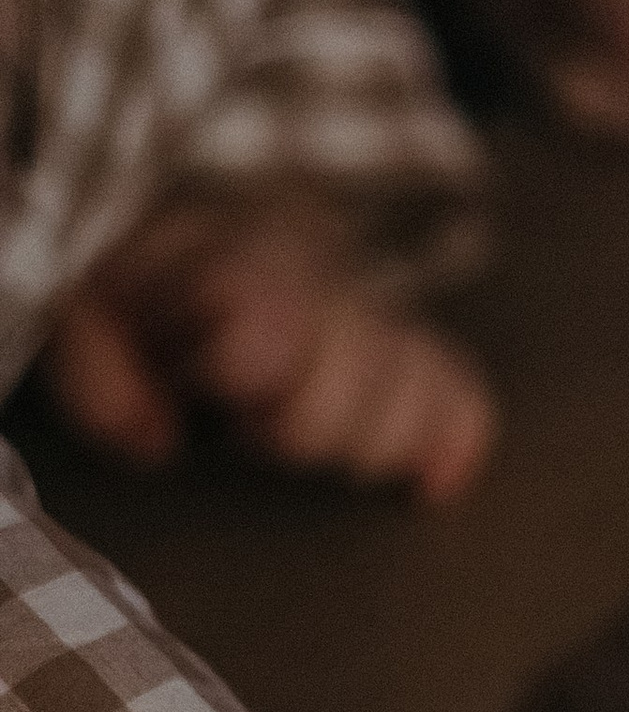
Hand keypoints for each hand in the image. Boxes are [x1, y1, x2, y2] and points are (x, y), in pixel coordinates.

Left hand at [45, 190, 496, 506]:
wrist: (191, 225)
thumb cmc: (134, 278)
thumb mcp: (81, 304)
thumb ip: (99, 367)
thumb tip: (153, 442)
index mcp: (242, 257)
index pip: (280, 316)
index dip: (254, 369)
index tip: (217, 388)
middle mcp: (327, 278)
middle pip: (365, 367)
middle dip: (309, 424)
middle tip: (254, 429)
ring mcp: (377, 316)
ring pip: (422, 382)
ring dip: (374, 442)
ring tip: (318, 450)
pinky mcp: (410, 351)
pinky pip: (462, 393)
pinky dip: (452, 443)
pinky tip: (426, 486)